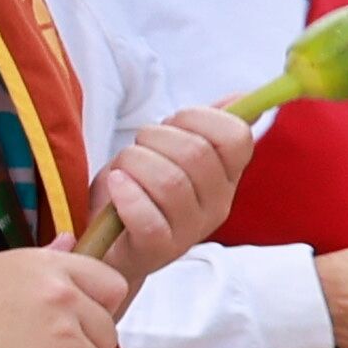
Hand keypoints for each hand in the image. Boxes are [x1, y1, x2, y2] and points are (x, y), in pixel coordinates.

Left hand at [91, 107, 260, 269]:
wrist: (106, 244)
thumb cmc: (138, 190)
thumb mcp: (171, 152)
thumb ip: (205, 126)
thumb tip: (241, 97)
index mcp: (226, 176)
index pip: (236, 137)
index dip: (199, 118)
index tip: (172, 124)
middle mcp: (217, 205)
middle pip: (196, 154)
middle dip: (155, 137)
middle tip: (139, 148)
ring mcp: (189, 231)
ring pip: (169, 181)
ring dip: (134, 163)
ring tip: (122, 171)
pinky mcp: (157, 250)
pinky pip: (149, 219)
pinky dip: (127, 195)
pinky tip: (116, 185)